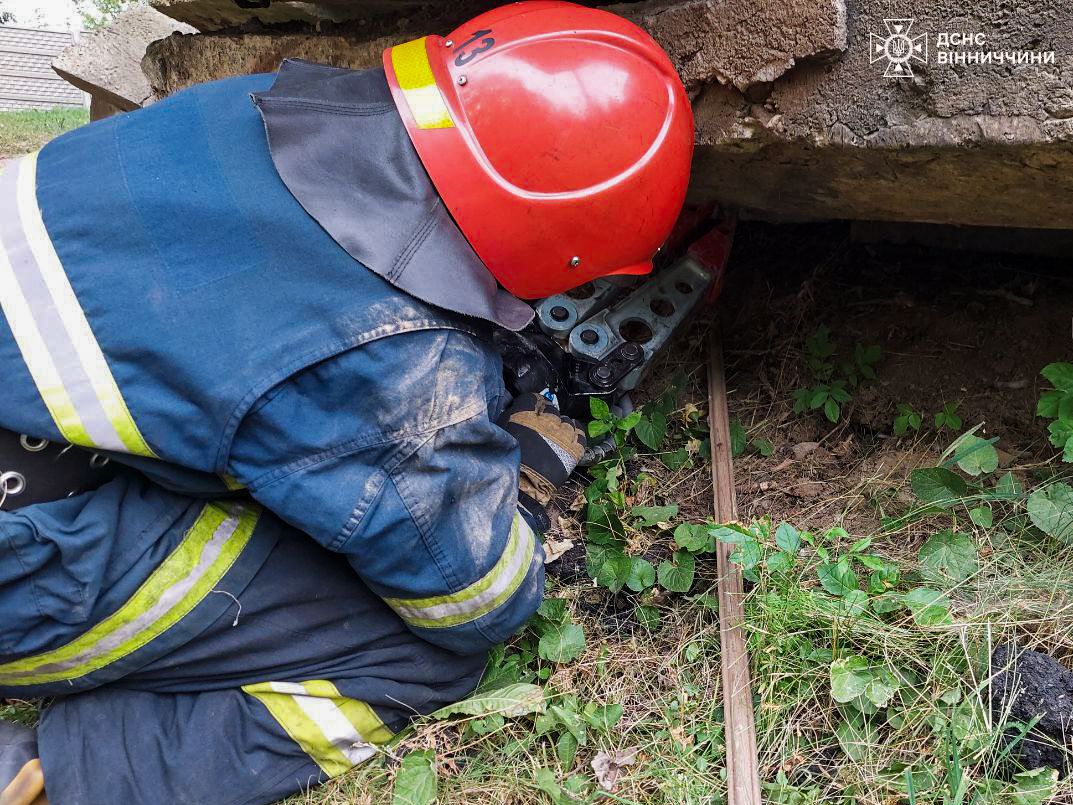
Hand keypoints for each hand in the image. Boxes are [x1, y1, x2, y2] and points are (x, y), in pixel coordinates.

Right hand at [499, 393, 585, 508]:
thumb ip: (512, 417)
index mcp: (527, 414)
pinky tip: (569, 438)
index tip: (533, 409)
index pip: (533, 399)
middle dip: (547, 416)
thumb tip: (519, 409)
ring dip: (561, 426)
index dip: (534, 404)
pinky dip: (575, 434)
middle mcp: (547, 420)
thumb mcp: (503, 432)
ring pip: (566, 421)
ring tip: (555, 436)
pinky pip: (580, 434)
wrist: (524, 485)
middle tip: (542, 427)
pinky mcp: (574, 447)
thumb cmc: (509, 460)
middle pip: (551, 409)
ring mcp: (563, 434)